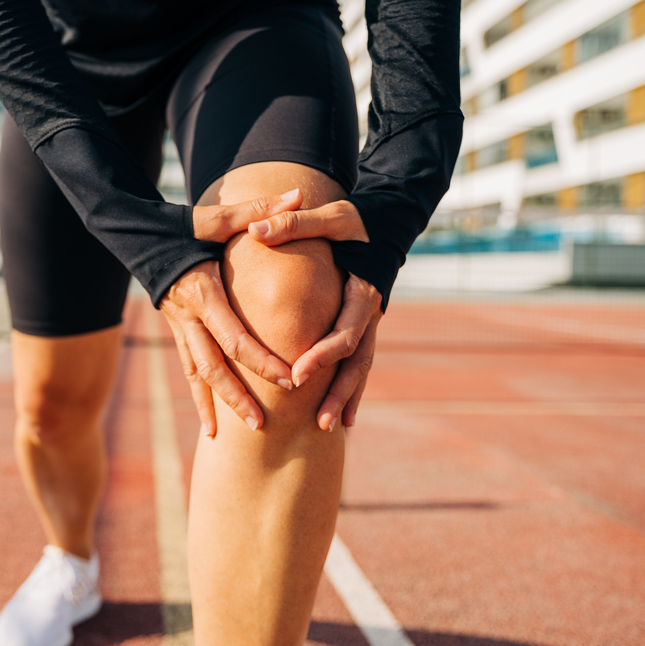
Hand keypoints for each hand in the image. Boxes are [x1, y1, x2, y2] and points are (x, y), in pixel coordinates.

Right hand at [160, 189, 304, 436]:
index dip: (262, 361)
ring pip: (198, 376)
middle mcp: (188, 317)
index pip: (235, 337)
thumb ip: (260, 210)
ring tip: (236, 435)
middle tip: (263, 424)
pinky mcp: (176, 332)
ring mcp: (179, 328)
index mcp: (203, 293)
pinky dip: (200, 399)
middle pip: (214, 368)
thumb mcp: (217, 217)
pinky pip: (188, 371)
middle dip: (239, 396)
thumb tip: (299, 193)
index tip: (290, 379)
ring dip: (218, 405)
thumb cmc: (180, 225)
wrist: (133, 234)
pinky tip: (211, 427)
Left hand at [247, 199, 382, 430]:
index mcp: (362, 292)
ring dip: (347, 398)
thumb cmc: (356, 220)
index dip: (322, 356)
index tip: (297, 375)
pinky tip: (342, 415)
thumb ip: (293, 224)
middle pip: (356, 362)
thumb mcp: (328, 217)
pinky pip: (358, 362)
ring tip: (329, 428)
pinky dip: (351, 388)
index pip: (343, 333)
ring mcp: (370, 322)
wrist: (389, 223)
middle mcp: (370, 313)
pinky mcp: (363, 326)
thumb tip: (255, 230)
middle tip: (319, 421)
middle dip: (338, 392)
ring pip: (361, 368)